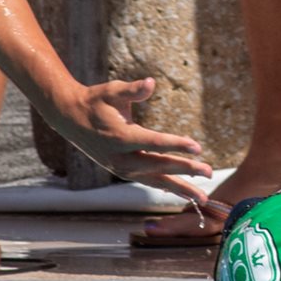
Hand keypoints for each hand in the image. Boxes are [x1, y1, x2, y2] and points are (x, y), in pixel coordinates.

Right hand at [54, 77, 212, 201]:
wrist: (71, 118)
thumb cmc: (96, 101)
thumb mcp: (112, 91)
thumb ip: (132, 90)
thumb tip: (150, 83)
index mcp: (120, 137)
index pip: (154, 143)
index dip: (176, 144)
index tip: (197, 147)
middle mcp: (122, 158)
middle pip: (159, 166)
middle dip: (185, 170)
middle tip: (209, 173)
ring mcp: (122, 168)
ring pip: (156, 180)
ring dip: (180, 188)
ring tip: (203, 198)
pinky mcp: (123, 172)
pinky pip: (149, 182)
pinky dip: (166, 187)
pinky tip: (183, 192)